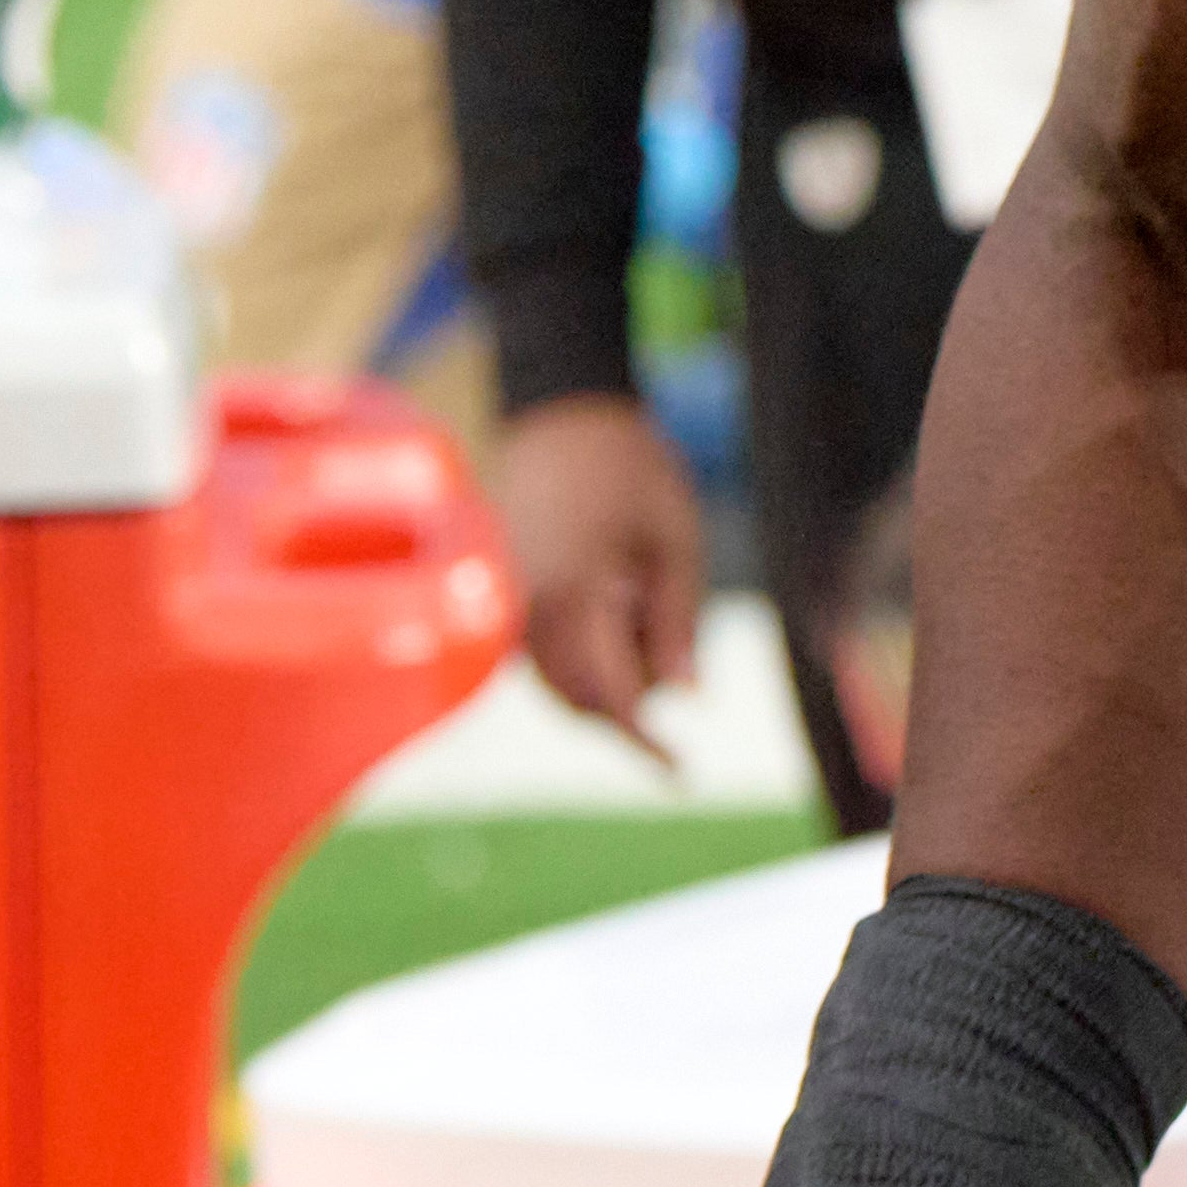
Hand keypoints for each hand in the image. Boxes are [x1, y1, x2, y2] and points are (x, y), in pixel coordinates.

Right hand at [495, 392, 706, 769]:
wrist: (562, 412)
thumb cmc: (631, 469)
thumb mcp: (676, 538)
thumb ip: (677, 620)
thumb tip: (686, 697)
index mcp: (576, 596)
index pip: (609, 696)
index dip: (644, 743)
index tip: (679, 774)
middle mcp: (528, 609)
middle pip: (580, 698)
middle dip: (631, 696)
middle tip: (669, 635)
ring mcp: (506, 602)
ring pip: (553, 683)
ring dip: (604, 675)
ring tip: (637, 601)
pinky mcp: (500, 594)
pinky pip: (535, 656)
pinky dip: (576, 657)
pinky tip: (609, 608)